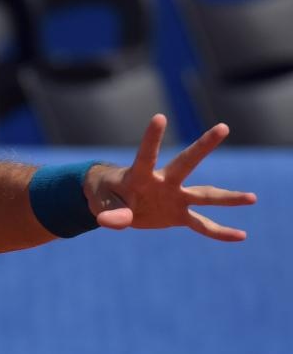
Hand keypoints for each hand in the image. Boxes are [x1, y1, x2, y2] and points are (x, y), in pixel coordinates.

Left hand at [89, 115, 255, 240]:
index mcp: (140, 175)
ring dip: (227, 198)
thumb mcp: (102, 203)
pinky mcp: (178, 214)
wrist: (113, 202)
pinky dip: (219, 232)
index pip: (146, 154)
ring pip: (204, 195)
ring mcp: (174, 197)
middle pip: (186, 163)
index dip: (151, 138)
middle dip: (203, 146)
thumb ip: (111, 211)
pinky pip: (201, 225)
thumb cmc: (106, 194)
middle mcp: (163, 182)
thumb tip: (116, 222)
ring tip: (252, 198)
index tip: (159, 117)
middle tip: (223, 127)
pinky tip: (240, 236)